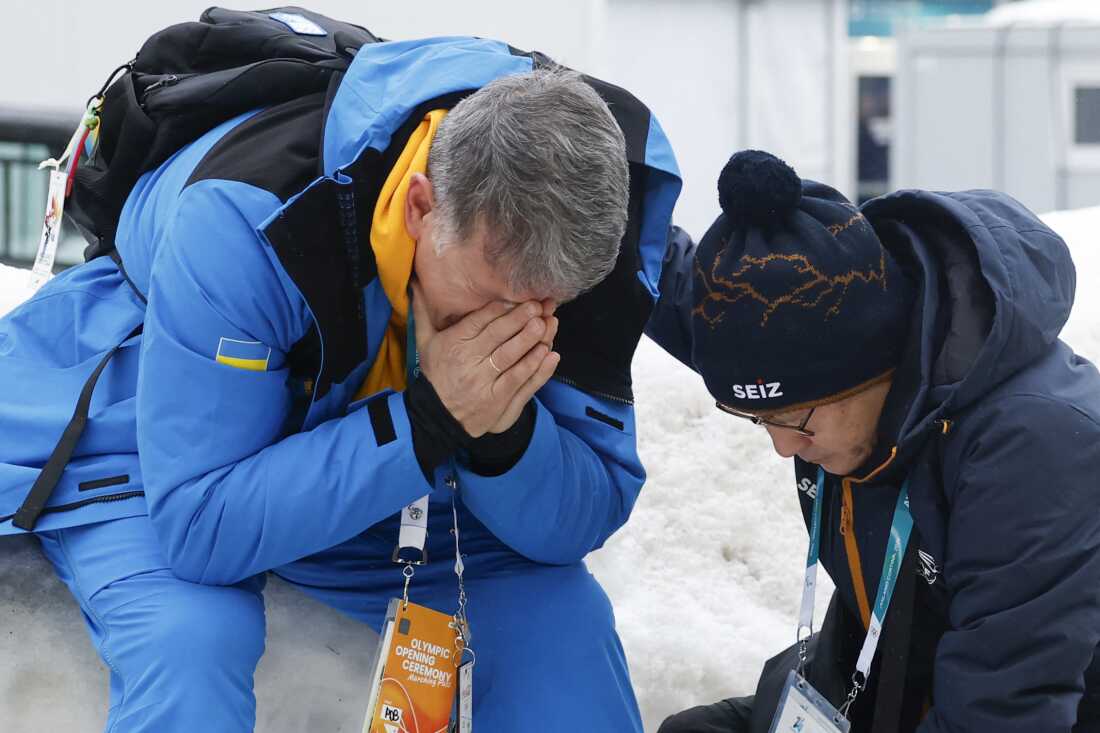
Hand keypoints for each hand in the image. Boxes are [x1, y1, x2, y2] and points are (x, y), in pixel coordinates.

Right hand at [411, 283, 559, 437]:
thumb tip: (415, 282)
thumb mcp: (425, 343)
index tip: (516, 297)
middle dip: (520, 319)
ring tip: (547, 324)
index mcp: (453, 344)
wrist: (437, 417)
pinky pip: (520, 381)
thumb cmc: (436, 375)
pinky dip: (536, 368)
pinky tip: (549, 353)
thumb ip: (423, 313)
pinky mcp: (498, 401)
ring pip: (511, 357)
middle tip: (538, 305)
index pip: (479, 321)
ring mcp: (485, 383)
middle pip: (498, 336)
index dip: (500, 309)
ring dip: (531, 340)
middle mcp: (469, 362)